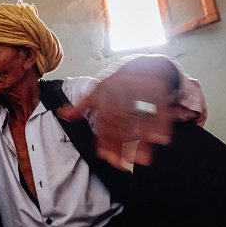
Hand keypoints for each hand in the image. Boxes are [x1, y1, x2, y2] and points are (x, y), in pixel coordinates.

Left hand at [57, 57, 179, 168]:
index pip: (104, 119)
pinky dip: (161, 124)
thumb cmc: (118, 81)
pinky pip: (161, 109)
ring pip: (141, 118)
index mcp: (107, 92)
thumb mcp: (98, 90)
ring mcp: (142, 90)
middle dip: (121, 144)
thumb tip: (64, 116)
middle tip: (122, 163)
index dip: (104, 139)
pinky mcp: (159, 89)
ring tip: (141, 159)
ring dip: (142, 140)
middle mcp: (123, 91)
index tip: (105, 156)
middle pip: (122, 121)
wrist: (145, 62)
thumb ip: (82, 106)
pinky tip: (160, 140)